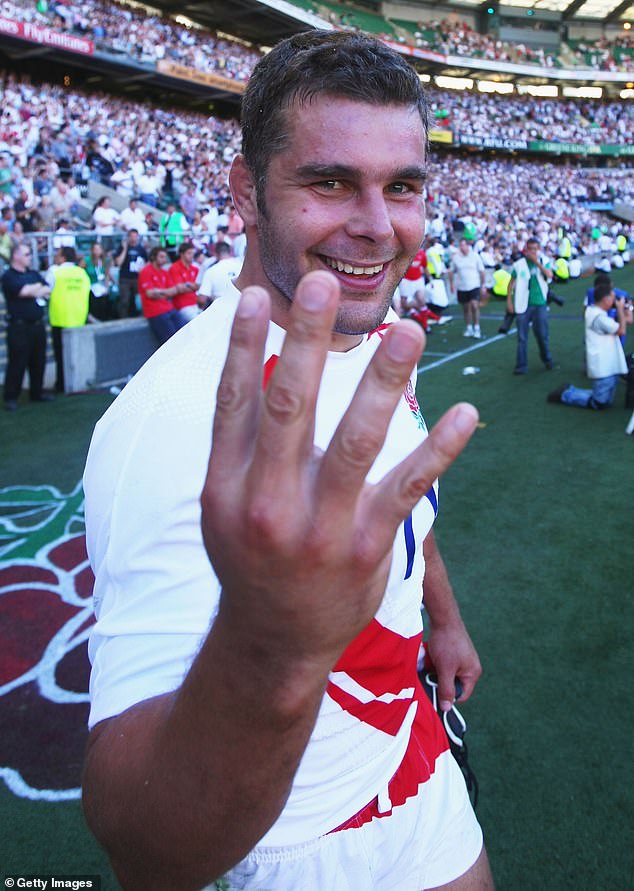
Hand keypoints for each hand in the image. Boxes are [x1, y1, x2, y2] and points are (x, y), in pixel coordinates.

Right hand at [201, 270, 478, 672]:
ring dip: (383, 380)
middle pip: (289, 408)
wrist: (274, 640)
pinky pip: (408, 487)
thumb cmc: (250, 557)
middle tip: (324, 285)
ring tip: (408, 330)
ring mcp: (321, 528)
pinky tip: (467, 415)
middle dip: (305, 342)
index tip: (253, 296)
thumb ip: (238, 445)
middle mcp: (268, 503)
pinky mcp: (368, 545)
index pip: (231, 403)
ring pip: (356, 440)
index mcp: (225, 487)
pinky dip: (439, 449)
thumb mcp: (222, 506)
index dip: (239, 346)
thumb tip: (256, 366)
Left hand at [425, 618, 480, 710]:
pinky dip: (436, 662)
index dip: (448, 696)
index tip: (435, 691)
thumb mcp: (445, 669)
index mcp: (473, 673)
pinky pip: (444, 664)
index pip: (461, 695)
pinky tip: (431, 655)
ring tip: (431, 662)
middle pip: (453, 684)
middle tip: (431, 674)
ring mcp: (462, 659)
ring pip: (446, 674)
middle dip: (441, 681)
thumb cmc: (447, 643)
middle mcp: (470, 667)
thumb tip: (446, 708)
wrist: (443, 618)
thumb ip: (446, 689)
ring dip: (437, 671)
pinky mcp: (454, 652)